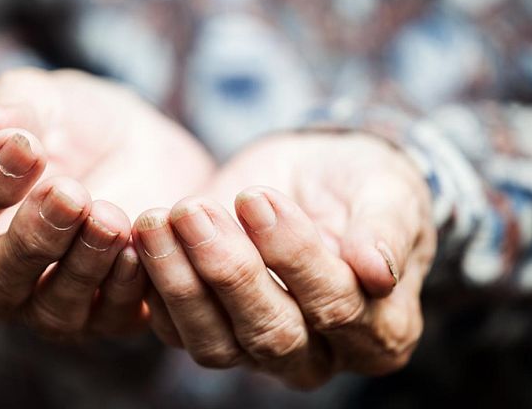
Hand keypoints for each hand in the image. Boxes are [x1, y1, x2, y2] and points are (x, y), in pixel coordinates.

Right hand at [0, 68, 213, 339]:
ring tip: (110, 218)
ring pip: (52, 310)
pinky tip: (139, 249)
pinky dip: (125, 289)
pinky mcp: (108, 313)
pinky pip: (110, 318)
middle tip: (69, 193)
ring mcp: (51, 301)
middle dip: (33, 238)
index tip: (27, 148)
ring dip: (82, 265)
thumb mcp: (43, 99)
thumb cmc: (74, 124)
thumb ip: (11, 108)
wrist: (143, 147)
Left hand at [133, 132, 435, 387]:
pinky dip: (156, 288)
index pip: (336, 309)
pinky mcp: (212, 330)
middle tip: (193, 209)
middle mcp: (320, 355)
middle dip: (228, 270)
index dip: (294, 256)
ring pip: (215, 343)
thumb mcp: (388, 191)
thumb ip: (386, 229)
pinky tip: (143, 241)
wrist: (317, 177)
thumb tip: (378, 271)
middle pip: (272, 334)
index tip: (256, 199)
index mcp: (379, 332)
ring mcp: (259, 351)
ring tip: (157, 220)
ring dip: (180, 281)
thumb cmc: (362, 185)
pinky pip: (177, 329)